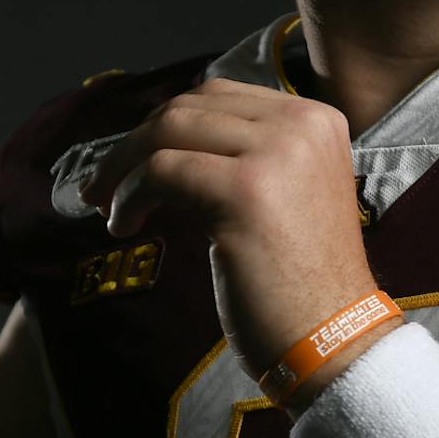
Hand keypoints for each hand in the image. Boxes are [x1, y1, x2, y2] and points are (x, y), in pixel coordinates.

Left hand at [76, 78, 386, 392]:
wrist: (334, 341)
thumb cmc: (298, 284)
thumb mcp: (283, 194)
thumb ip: (242, 156)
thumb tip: (162, 141)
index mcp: (316, 119)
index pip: (219, 96)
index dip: (166, 125)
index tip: (134, 162)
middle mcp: (302, 124)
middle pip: (189, 107)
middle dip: (136, 143)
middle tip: (104, 186)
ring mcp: (277, 152)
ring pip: (170, 130)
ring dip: (123, 166)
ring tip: (106, 206)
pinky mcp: (246, 189)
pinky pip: (161, 170)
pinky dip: (129, 195)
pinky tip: (124, 225)